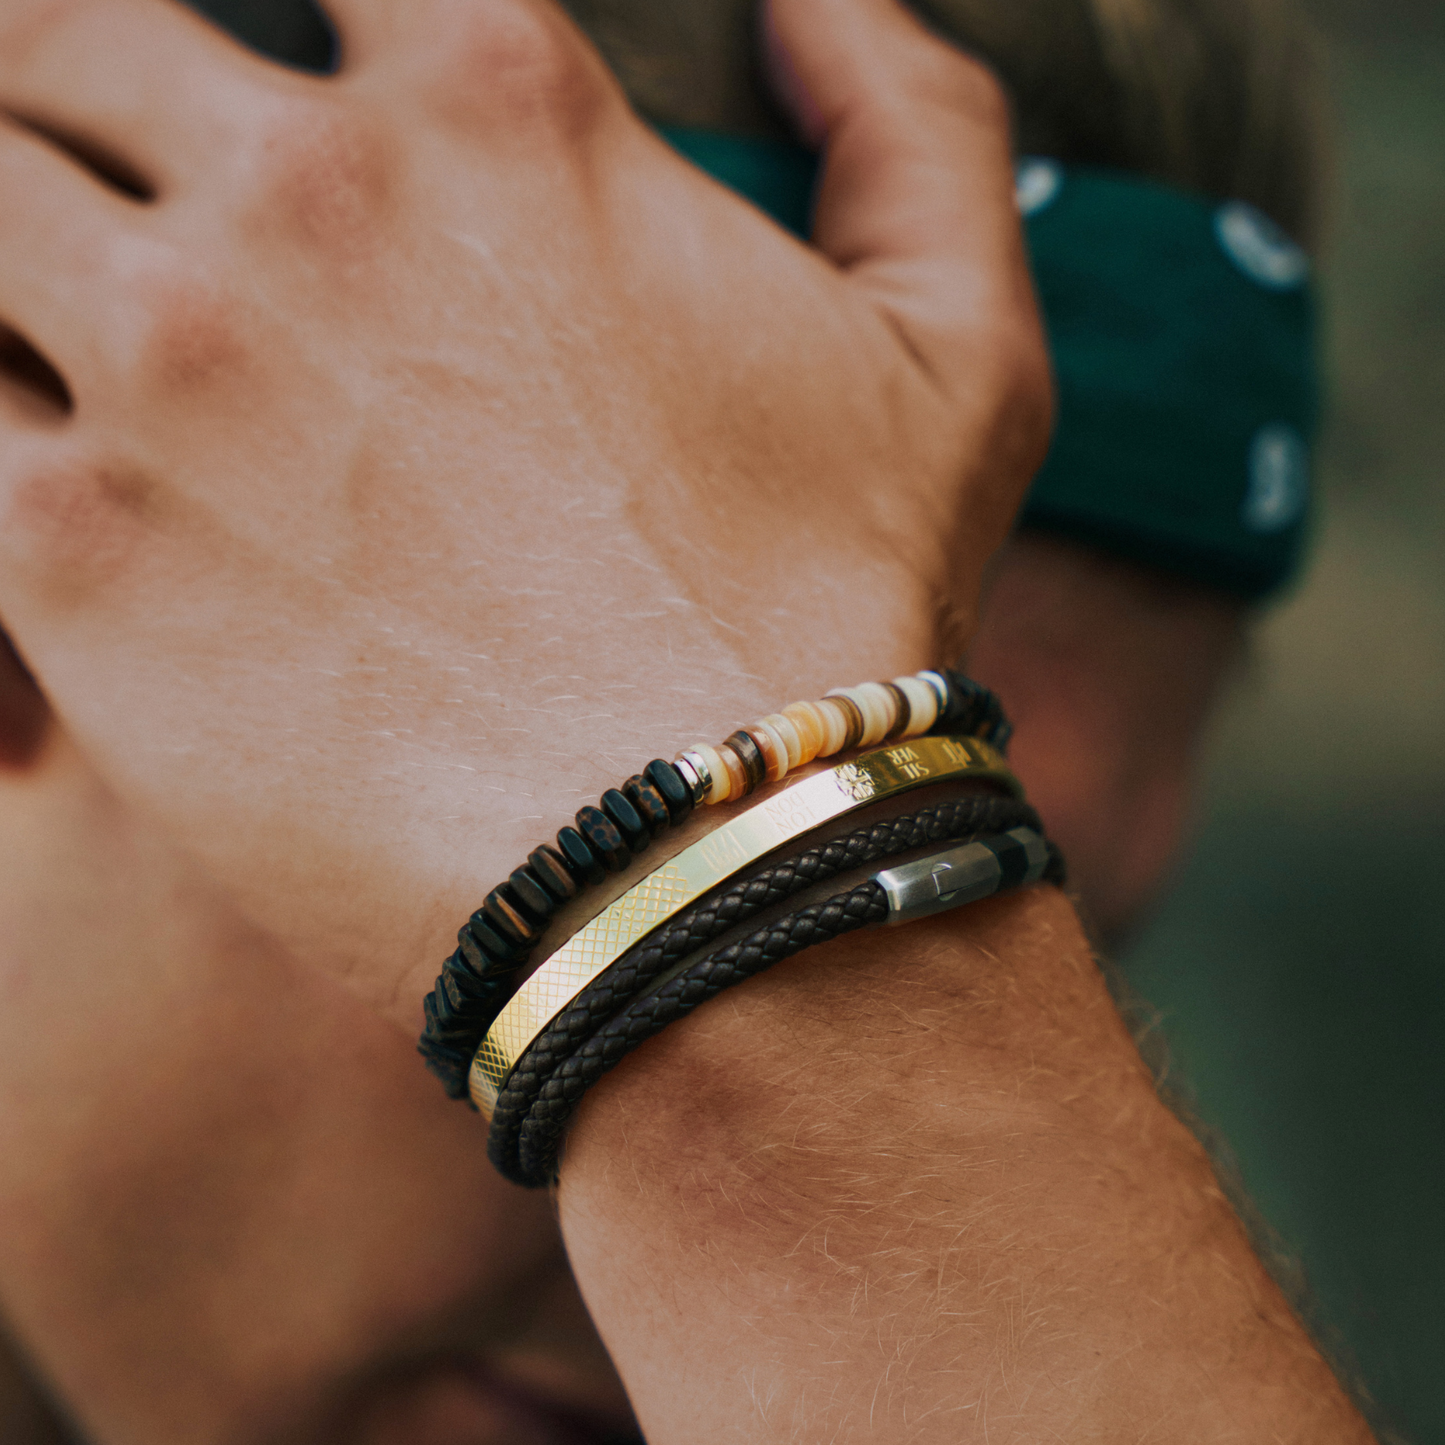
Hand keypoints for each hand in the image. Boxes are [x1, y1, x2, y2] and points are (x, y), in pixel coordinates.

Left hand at [0, 0, 1047, 1018]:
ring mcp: (164, 369)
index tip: (303, 101)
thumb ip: (914, 119)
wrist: (717, 868)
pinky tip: (37, 508)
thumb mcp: (964, 346)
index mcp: (499, 105)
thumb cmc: (847, 615)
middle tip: (116, 191)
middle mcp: (303, 196)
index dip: (315, 16)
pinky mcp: (66, 560)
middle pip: (58, 24)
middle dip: (74, 84)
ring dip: (0, 238)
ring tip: (64, 345)